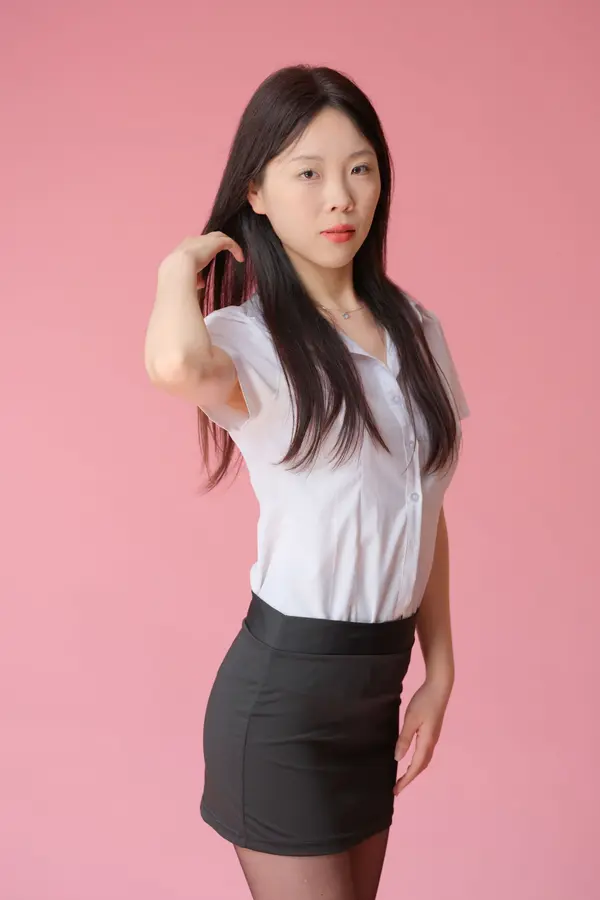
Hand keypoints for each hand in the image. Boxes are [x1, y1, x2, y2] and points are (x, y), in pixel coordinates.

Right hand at [161, 232, 244, 290]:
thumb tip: (201, 283)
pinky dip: (235, 249)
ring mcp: (204, 239)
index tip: (207, 261)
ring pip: (219, 236)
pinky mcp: (215, 242)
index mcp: (184, 247)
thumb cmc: (178, 274)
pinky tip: (240, 258)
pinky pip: (228, 242)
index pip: (196, 245)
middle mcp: (194, 240)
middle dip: (215, 243)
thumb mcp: (186, 277)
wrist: (178, 267)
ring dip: (227, 244)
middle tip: (222, 251)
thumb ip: (194, 278)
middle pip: (207, 238)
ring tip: (236, 254)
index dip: (202, 251)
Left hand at [393, 678, 451, 795]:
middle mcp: (432, 743)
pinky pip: (424, 753)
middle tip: (397, 788)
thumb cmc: (424, 701)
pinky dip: (417, 761)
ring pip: (424, 760)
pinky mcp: (432, 732)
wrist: (440, 687)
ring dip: (414, 770)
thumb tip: (397, 759)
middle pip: (421, 766)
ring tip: (403, 777)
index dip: (406, 780)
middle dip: (410, 778)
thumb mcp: (411, 719)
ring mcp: (433, 737)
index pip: (415, 766)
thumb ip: (404, 738)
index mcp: (426, 742)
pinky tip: (410, 758)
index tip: (396, 790)